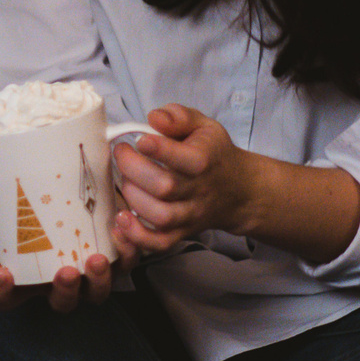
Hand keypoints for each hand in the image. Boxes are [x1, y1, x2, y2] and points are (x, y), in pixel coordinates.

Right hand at [0, 204, 120, 313]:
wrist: (74, 190)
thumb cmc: (35, 208)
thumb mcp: (7, 209)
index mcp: (27, 279)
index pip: (7, 299)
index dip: (2, 292)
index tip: (2, 273)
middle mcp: (58, 284)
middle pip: (61, 303)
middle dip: (64, 291)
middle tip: (65, 272)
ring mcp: (88, 276)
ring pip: (96, 293)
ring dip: (98, 280)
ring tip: (97, 260)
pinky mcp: (118, 259)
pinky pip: (127, 263)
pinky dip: (129, 249)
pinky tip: (122, 226)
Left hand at [110, 103, 255, 255]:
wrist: (238, 190)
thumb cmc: (213, 153)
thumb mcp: (203, 126)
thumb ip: (179, 117)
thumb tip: (155, 118)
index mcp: (204, 161)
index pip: (184, 158)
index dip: (158, 149)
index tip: (139, 139)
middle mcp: (198, 191)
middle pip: (164, 187)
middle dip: (134, 169)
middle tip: (121, 153)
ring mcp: (190, 215)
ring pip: (161, 215)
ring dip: (133, 198)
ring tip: (123, 180)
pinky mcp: (182, 232)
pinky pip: (160, 243)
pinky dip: (138, 236)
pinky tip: (121, 219)